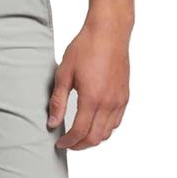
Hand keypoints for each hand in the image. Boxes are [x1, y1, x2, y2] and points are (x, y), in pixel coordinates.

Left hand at [47, 18, 130, 149]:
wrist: (109, 32)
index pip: (80, 132)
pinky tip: (95, 123)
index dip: (68, 142)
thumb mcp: (64, 73)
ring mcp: (119, 100)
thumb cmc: (86, 48)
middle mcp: (108, 103)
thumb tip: (52, 122)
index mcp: (92, 98)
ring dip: (93, 138)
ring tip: (79, 135)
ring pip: (108, 132)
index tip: (59, 143)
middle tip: (68, 143)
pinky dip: (105, 128)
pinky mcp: (125, 95)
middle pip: (95, 137)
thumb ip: (58, 100)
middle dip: (80, 145)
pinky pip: (117, 121)